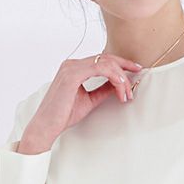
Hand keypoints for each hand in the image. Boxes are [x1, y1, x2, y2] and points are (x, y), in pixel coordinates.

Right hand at [20, 52, 143, 150]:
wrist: (47, 126)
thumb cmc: (63, 115)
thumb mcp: (89, 100)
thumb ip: (102, 90)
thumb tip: (118, 85)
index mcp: (74, 68)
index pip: (101, 60)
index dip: (120, 64)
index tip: (135, 70)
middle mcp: (72, 64)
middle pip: (106, 58)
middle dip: (124, 67)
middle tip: (136, 77)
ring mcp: (71, 67)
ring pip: (105, 63)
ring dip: (120, 77)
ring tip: (126, 93)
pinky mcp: (72, 74)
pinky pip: (100, 68)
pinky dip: (113, 76)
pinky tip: (120, 85)